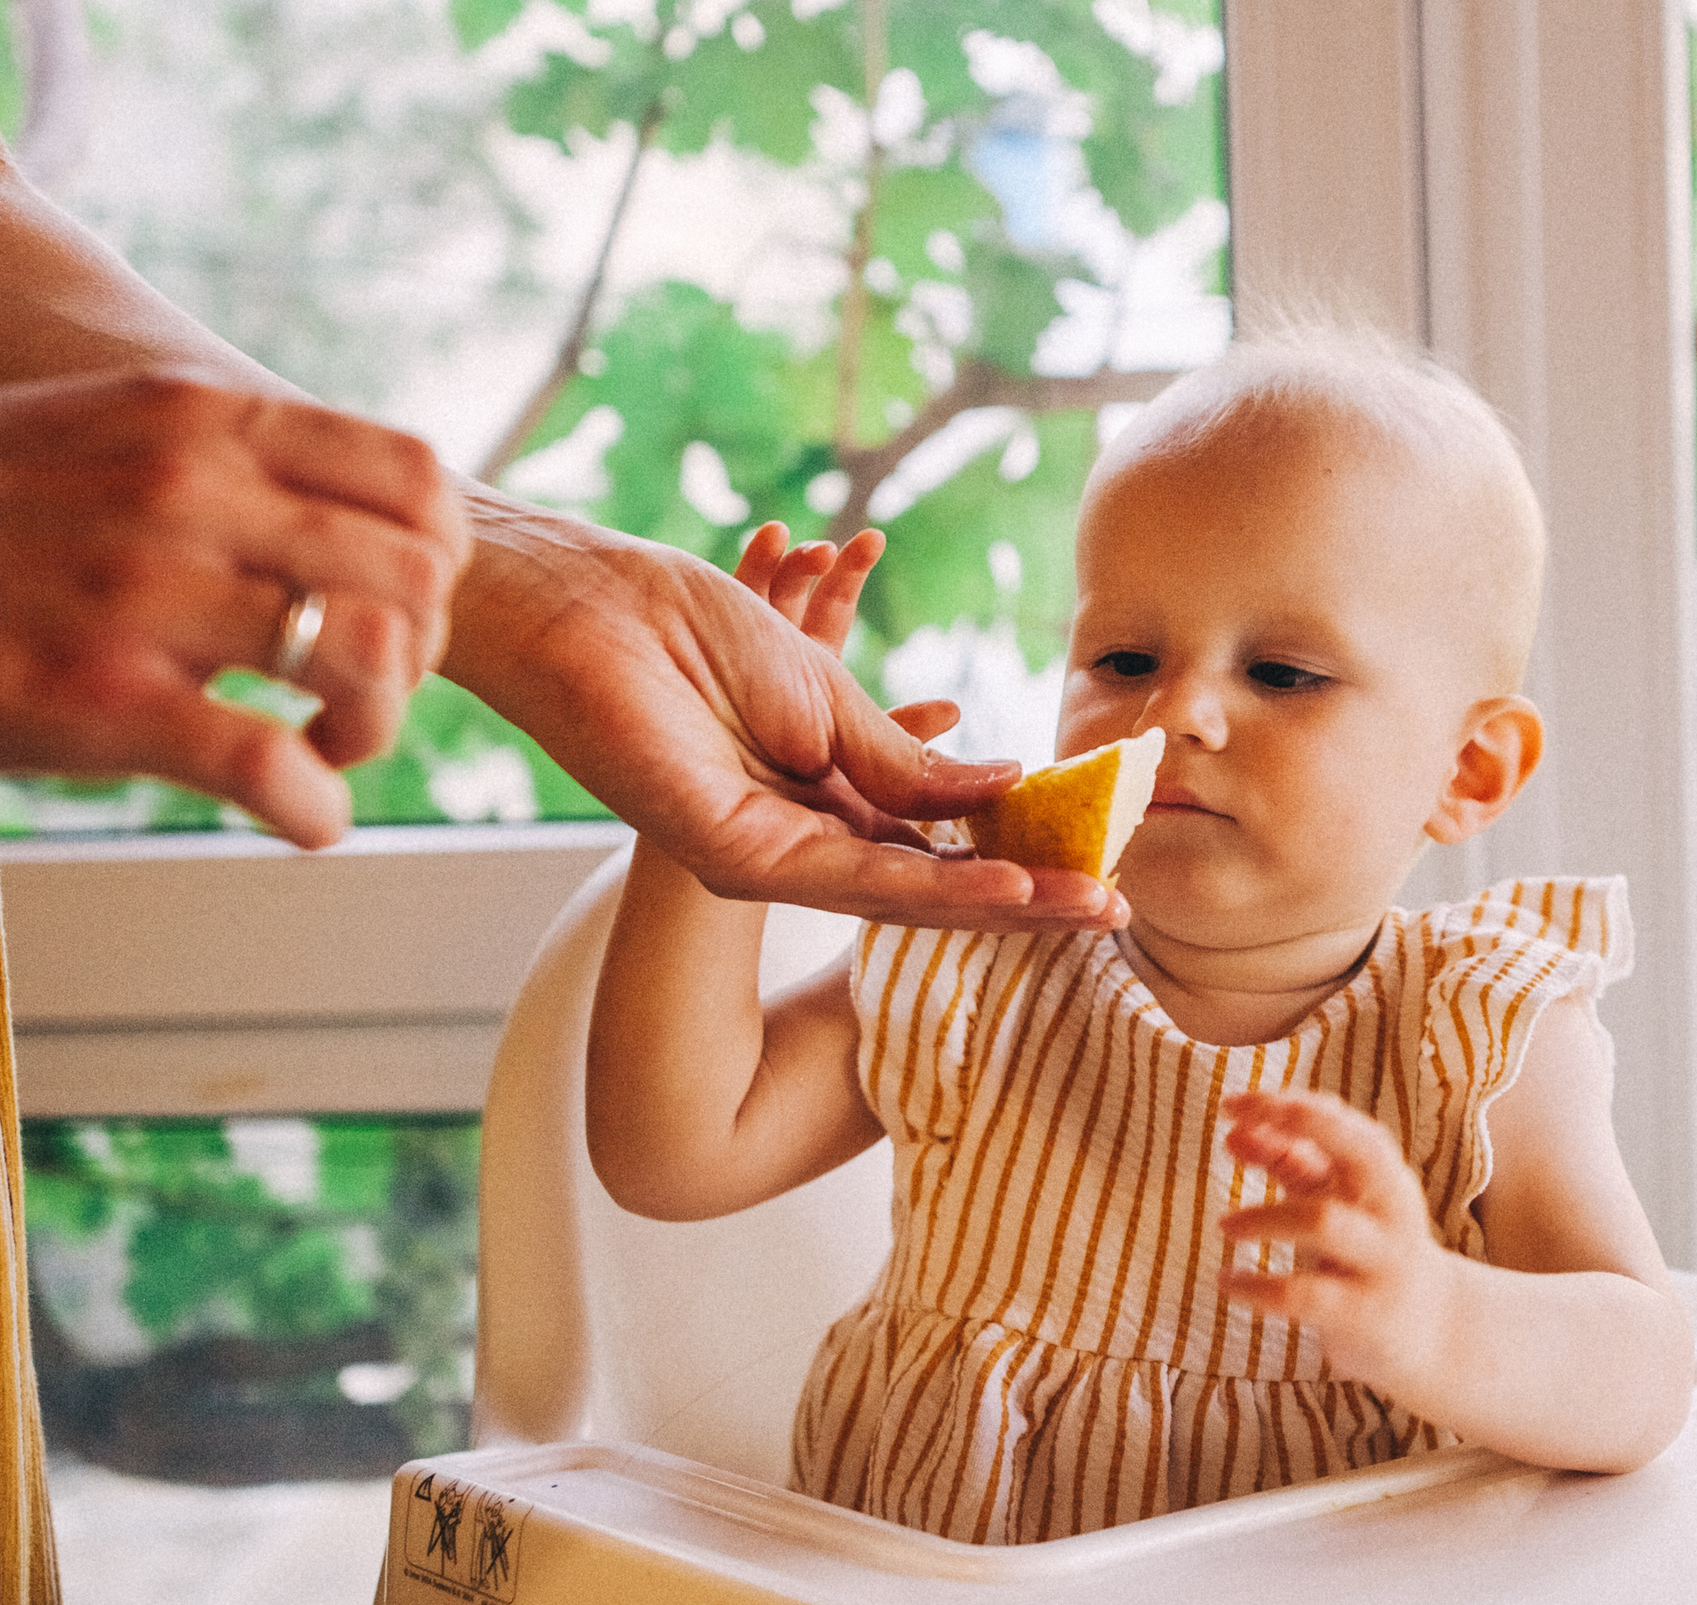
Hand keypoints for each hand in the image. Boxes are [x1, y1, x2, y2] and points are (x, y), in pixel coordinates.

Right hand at [0, 368, 469, 845]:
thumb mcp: (110, 432)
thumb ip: (229, 461)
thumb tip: (360, 514)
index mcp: (201, 420)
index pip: (415, 479)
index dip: (441, 562)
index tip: (402, 608)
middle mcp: (189, 492)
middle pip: (415, 579)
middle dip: (419, 654)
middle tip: (360, 692)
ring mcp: (146, 595)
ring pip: (368, 665)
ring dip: (375, 730)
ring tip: (327, 748)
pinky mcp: (102, 701)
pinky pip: (275, 768)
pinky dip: (315, 809)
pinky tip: (300, 816)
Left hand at [443, 499, 1125, 931]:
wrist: (586, 606)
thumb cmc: (687, 629)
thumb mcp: (825, 693)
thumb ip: (906, 760)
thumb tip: (1004, 790)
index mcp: (818, 794)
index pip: (933, 846)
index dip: (1013, 855)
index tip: (1091, 860)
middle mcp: (794, 838)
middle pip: (927, 883)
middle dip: (1023, 896)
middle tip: (1110, 907)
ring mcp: (762, 854)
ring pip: (900, 892)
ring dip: (998, 902)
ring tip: (1082, 904)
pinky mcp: (731, 855)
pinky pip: (854, 878)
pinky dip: (936, 886)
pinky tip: (1004, 887)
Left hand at [1217, 1088, 1453, 1392]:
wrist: (1432, 1329)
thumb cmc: (1371, 1251)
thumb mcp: (1338, 1201)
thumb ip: (1291, 1164)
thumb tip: (1235, 1134)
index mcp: (1384, 1173)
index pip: (1340, 1121)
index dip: (1286, 1106)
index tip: (1231, 1105)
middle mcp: (1392, 1208)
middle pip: (1358, 1151)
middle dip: (1296, 1129)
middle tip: (1234, 1133)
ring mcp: (1384, 1260)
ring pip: (1325, 1221)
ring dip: (1265, 1218)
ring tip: (1223, 1226)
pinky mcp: (1366, 1313)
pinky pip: (1306, 1294)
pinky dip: (1258, 1287)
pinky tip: (1227, 1283)